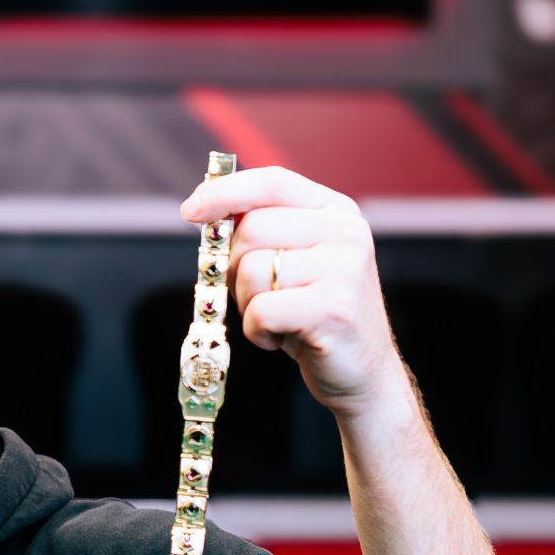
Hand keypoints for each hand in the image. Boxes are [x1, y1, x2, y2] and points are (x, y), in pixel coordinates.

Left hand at [180, 165, 410, 421]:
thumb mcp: (296, 262)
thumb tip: (203, 210)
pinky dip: (257, 331)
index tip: (190, 211)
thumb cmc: (315, 316)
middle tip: (255, 295)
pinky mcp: (333, 309)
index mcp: (336, 212)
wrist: (364, 373)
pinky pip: (261, 310)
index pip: (272, 181)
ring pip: (251, 271)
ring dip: (248, 304)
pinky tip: (281, 339)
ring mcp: (344, 269)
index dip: (225, 192)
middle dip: (235, 267)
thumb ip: (263, 231)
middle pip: (252, 229)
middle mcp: (346, 232)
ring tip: (276, 319)